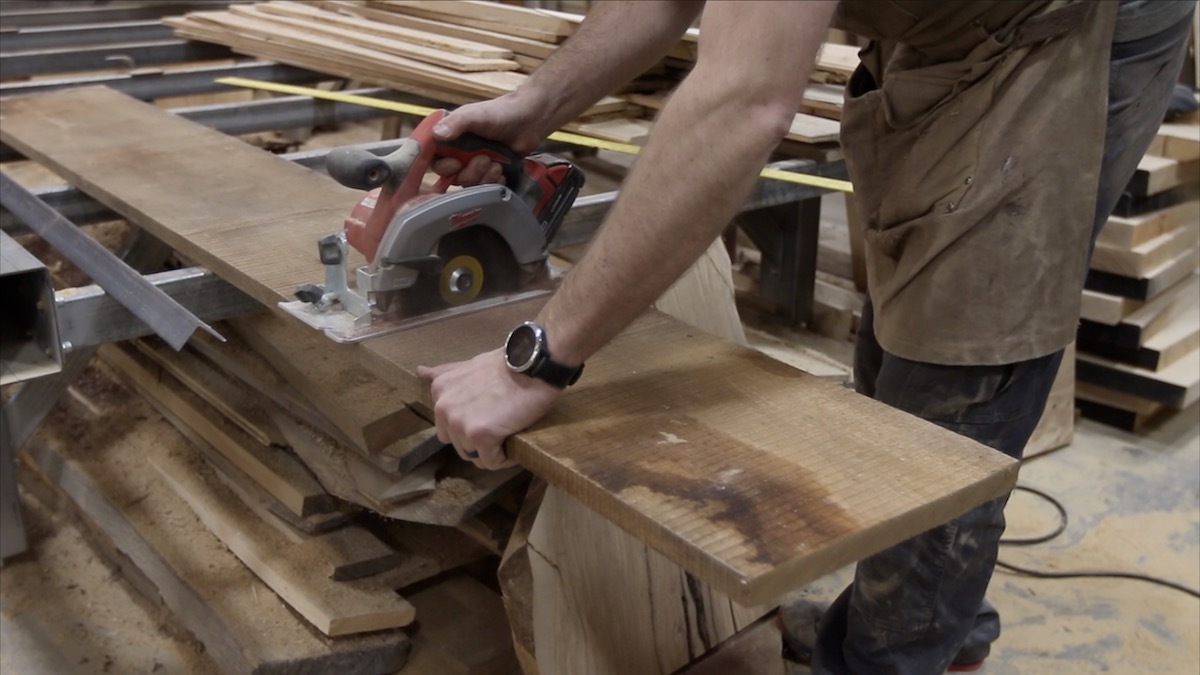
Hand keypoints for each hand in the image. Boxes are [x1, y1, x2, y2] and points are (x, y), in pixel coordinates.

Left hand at [418, 348, 562, 469]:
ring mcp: (459, 423)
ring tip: (508, 430)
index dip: (471, 425)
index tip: (490, 415)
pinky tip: (514, 441)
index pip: (449, 427)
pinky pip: (492, 462)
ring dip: (492, 450)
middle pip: (459, 445)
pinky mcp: (479, 435)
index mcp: (439, 391)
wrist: (531, 365)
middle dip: (479, 440)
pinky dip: (505, 458)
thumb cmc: (506, 365)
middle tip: (500, 423)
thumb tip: (419, 370)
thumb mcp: (468, 365)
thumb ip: (445, 373)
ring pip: (475, 455)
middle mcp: (443, 408)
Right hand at [431, 93, 547, 184]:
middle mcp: (459, 152)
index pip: (434, 159)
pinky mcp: (489, 172)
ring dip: (483, 177)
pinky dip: (494, 182)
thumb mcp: (475, 115)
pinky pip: (485, 187)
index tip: (456, 163)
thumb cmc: (501, 113)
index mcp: (450, 137)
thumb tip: (436, 134)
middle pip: (452, 176)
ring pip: (469, 183)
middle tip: (484, 159)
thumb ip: (456, 123)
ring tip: (496, 164)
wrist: (529, 120)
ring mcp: (474, 163)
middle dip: (468, 172)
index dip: (443, 166)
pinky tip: (501, 171)